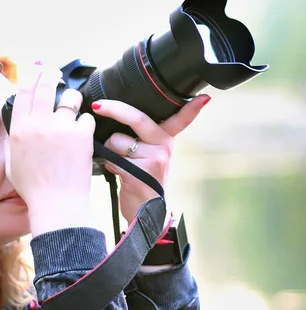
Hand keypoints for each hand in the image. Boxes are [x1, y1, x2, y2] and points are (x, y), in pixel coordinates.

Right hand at [7, 64, 95, 234]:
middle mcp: (38, 125)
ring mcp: (61, 127)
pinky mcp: (81, 133)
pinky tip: (83, 134)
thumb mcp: (14, 160)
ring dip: (73, 99)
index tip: (36, 72)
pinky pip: (87, 118)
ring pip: (71, 99)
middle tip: (55, 71)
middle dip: (50, 75)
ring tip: (74, 104)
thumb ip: (16, 137)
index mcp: (19, 130)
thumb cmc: (36, 186)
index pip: (24, 95)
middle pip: (46, 88)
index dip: (31, 80)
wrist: (57, 200)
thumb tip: (22, 121)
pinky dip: (86, 124)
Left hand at [94, 94, 210, 225]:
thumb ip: (143, 134)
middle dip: (114, 109)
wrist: (146, 211)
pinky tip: (119, 172)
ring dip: (110, 149)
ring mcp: (154, 159)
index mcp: (168, 138)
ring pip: (117, 140)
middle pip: (137, 118)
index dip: (192, 108)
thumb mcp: (151, 154)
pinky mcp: (139, 172)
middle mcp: (165, 147)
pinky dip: (109, 163)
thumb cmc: (143, 178)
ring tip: (120, 162)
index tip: (204, 98)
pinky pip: (113, 158)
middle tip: (98, 106)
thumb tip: (116, 112)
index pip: (182, 119)